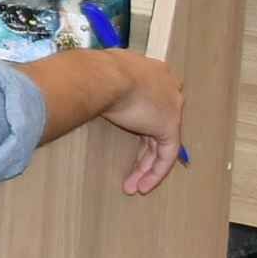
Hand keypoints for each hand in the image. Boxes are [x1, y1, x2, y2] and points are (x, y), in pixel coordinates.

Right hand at [94, 54, 185, 195]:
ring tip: (132, 186)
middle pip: (156, 125)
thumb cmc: (94, 71)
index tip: (130, 136)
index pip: (151, 102)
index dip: (140, 123)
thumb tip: (85, 88)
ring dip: (145, 167)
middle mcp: (168, 88)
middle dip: (143, 151)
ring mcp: (172, 107)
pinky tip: (142, 186)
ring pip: (160, 143)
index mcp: (152, 72)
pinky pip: (166, 154)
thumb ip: (104, 83)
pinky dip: (155, 172)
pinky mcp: (170, 126)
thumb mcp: (101, 73)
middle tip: (132, 170)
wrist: (104, 77)